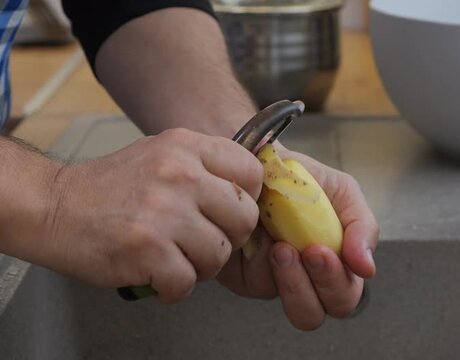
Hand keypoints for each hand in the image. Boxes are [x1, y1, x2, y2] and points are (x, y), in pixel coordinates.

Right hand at [40, 128, 262, 302]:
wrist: (52, 206)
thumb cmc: (110, 187)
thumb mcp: (162, 154)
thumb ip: (205, 167)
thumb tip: (249, 192)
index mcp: (186, 146)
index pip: (251, 172)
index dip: (247, 199)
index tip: (228, 213)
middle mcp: (179, 174)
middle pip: (245, 217)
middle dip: (229, 239)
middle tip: (203, 242)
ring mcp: (163, 211)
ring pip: (219, 254)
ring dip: (201, 267)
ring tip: (176, 260)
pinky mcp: (146, 248)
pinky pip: (187, 281)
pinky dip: (173, 288)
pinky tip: (157, 276)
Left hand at [216, 149, 378, 329]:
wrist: (258, 161)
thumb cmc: (303, 179)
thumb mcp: (342, 191)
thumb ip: (363, 226)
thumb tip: (368, 268)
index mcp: (335, 265)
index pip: (343, 297)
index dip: (335, 282)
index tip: (321, 250)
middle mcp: (305, 280)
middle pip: (313, 315)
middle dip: (314, 285)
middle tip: (305, 250)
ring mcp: (273, 282)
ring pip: (284, 305)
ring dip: (286, 275)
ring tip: (278, 243)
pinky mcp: (244, 277)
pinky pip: (253, 283)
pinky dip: (257, 257)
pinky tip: (257, 232)